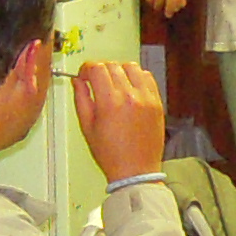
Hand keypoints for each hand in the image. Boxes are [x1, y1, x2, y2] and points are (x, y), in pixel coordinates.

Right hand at [72, 61, 167, 181]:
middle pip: (113, 65)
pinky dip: (137, 77)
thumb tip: (78, 82)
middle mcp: (130, 96)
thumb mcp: (87, 127)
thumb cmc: (111, 154)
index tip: (84, 75)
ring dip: (119, 70)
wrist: (136, 170)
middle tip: (96, 80)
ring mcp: (146, 98)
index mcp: (110, 102)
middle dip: (100, 69)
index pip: (97, 68)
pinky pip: (148, 77)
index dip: (86, 69)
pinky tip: (130, 87)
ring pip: (131, 67)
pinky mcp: (157, 102)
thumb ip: (82, 99)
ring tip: (114, 83)